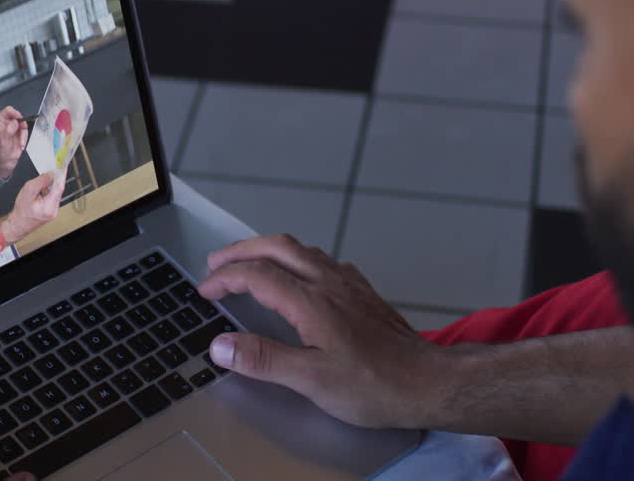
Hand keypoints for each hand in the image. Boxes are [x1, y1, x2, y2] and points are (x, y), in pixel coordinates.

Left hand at [0, 106, 28, 178]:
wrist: (7, 160)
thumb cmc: (2, 150)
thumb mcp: (3, 140)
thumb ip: (8, 130)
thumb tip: (14, 122)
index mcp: (2, 122)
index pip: (7, 111)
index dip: (12, 111)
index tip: (17, 116)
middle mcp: (10, 124)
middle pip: (18, 117)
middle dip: (21, 124)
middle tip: (22, 128)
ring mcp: (17, 128)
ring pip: (24, 125)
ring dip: (23, 134)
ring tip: (20, 142)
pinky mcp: (22, 134)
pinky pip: (27, 133)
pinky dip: (25, 139)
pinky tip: (21, 145)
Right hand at [4, 172, 65, 242]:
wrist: (18, 223)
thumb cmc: (21, 211)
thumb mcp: (28, 191)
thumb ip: (41, 181)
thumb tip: (51, 174)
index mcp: (48, 207)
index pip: (59, 188)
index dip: (62, 176)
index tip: (63, 167)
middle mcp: (54, 210)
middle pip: (59, 190)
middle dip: (56, 179)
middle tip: (53, 170)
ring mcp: (54, 211)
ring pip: (56, 193)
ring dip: (52, 185)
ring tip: (44, 181)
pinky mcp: (52, 211)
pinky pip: (54, 197)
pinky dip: (50, 191)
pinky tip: (43, 189)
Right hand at [197, 235, 451, 429]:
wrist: (428, 382)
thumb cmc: (373, 385)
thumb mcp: (311, 380)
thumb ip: (264, 359)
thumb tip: (220, 345)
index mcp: (311, 301)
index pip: (256, 275)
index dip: (225, 279)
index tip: (205, 290)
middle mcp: (329, 282)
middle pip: (277, 247)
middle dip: (242, 250)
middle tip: (217, 263)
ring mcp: (349, 284)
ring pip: (302, 249)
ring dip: (269, 250)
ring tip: (250, 262)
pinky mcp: (363, 292)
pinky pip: (324, 260)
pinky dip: (299, 259)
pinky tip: (301, 275)